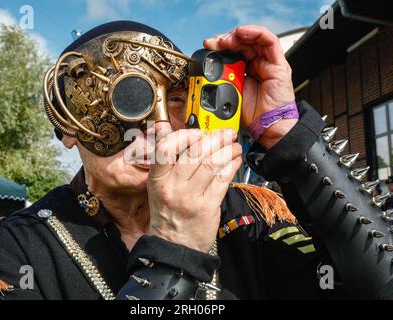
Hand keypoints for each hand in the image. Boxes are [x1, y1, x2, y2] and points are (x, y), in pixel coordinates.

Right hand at [147, 122, 241, 251]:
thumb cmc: (168, 215)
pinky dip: (232, 164)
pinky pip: (223, 179)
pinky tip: (235, 159)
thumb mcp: (158, 188)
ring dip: (227, 149)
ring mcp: (190, 197)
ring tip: (233, 145)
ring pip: (212, 163)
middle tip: (225, 133)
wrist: (174, 246)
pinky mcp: (207, 207)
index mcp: (157, 179)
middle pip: (195, 151)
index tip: (198, 132)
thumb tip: (175, 134)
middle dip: (215, 137)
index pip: (165, 148)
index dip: (184, 134)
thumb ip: (167, 163)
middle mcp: (173, 186)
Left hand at [204, 25, 296, 148]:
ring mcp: (268, 63)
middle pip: (242, 42)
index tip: (207, 47)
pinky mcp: (278, 64)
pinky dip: (255, 33)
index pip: (233, 50)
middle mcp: (258, 64)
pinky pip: (269, 40)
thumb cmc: (252, 115)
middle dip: (225, 39)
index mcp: (245, 71)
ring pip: (254, 38)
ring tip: (225, 40)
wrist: (267, 127)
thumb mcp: (229, 93)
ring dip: (237, 35)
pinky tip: (241, 34)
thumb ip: (221, 80)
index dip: (220, 46)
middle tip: (213, 43)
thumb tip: (206, 73)